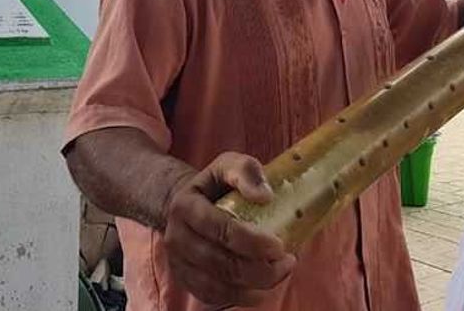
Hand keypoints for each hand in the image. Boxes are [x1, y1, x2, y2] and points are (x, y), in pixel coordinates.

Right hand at [163, 152, 295, 306]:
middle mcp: (176, 238)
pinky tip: (261, 287)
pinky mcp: (185, 280)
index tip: (279, 245)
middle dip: (260, 270)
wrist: (185, 205)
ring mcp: (179, 263)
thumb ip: (246, 171)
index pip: (221, 230)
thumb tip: (265, 196)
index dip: (253, 242)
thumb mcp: (228, 165)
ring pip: (218, 287)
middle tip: (287, 262)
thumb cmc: (214, 185)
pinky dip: (240, 297)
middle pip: (221, 264)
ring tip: (279, 274)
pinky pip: (213, 297)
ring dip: (254, 287)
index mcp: (185, 207)